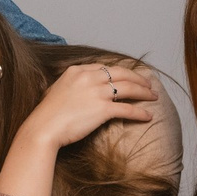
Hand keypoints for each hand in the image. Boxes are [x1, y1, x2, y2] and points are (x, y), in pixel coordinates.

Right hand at [23, 63, 155, 151]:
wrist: (43, 128)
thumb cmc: (46, 114)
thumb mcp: (56, 89)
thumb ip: (70, 84)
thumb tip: (75, 87)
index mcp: (77, 71)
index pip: (106, 67)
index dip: (121, 72)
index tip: (130, 76)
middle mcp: (89, 78)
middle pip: (122, 74)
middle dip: (138, 79)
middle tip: (148, 85)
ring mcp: (97, 93)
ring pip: (128, 88)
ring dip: (144, 92)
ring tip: (153, 97)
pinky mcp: (102, 109)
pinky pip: (127, 109)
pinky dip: (140, 112)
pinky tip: (148, 116)